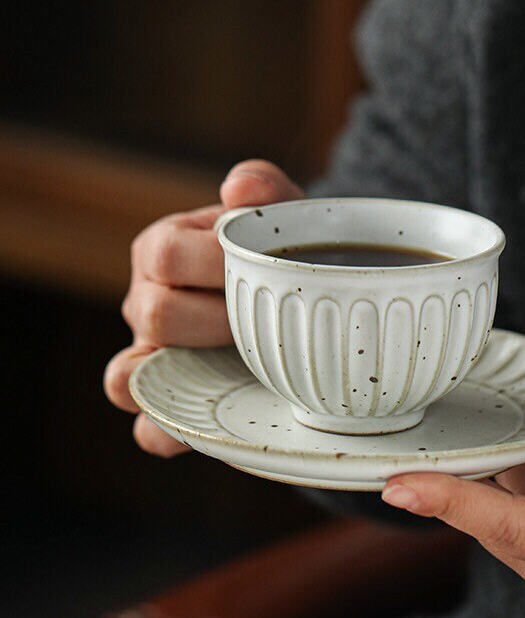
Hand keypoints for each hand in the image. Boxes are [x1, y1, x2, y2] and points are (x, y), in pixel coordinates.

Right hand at [104, 160, 302, 455]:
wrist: (302, 299)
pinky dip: (167, 432)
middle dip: (217, 318)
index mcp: (162, 250)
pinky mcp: (171, 405)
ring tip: (238, 367)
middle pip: (153, 314)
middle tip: (265, 320)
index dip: (215, 264)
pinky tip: (199, 430)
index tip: (263, 268)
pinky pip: (149, 429)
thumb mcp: (281, 216)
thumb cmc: (280, 254)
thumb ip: (266, 191)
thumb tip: (239, 186)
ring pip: (130, 377)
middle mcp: (146, 303)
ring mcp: (152, 358)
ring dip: (183, 373)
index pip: (166, 255)